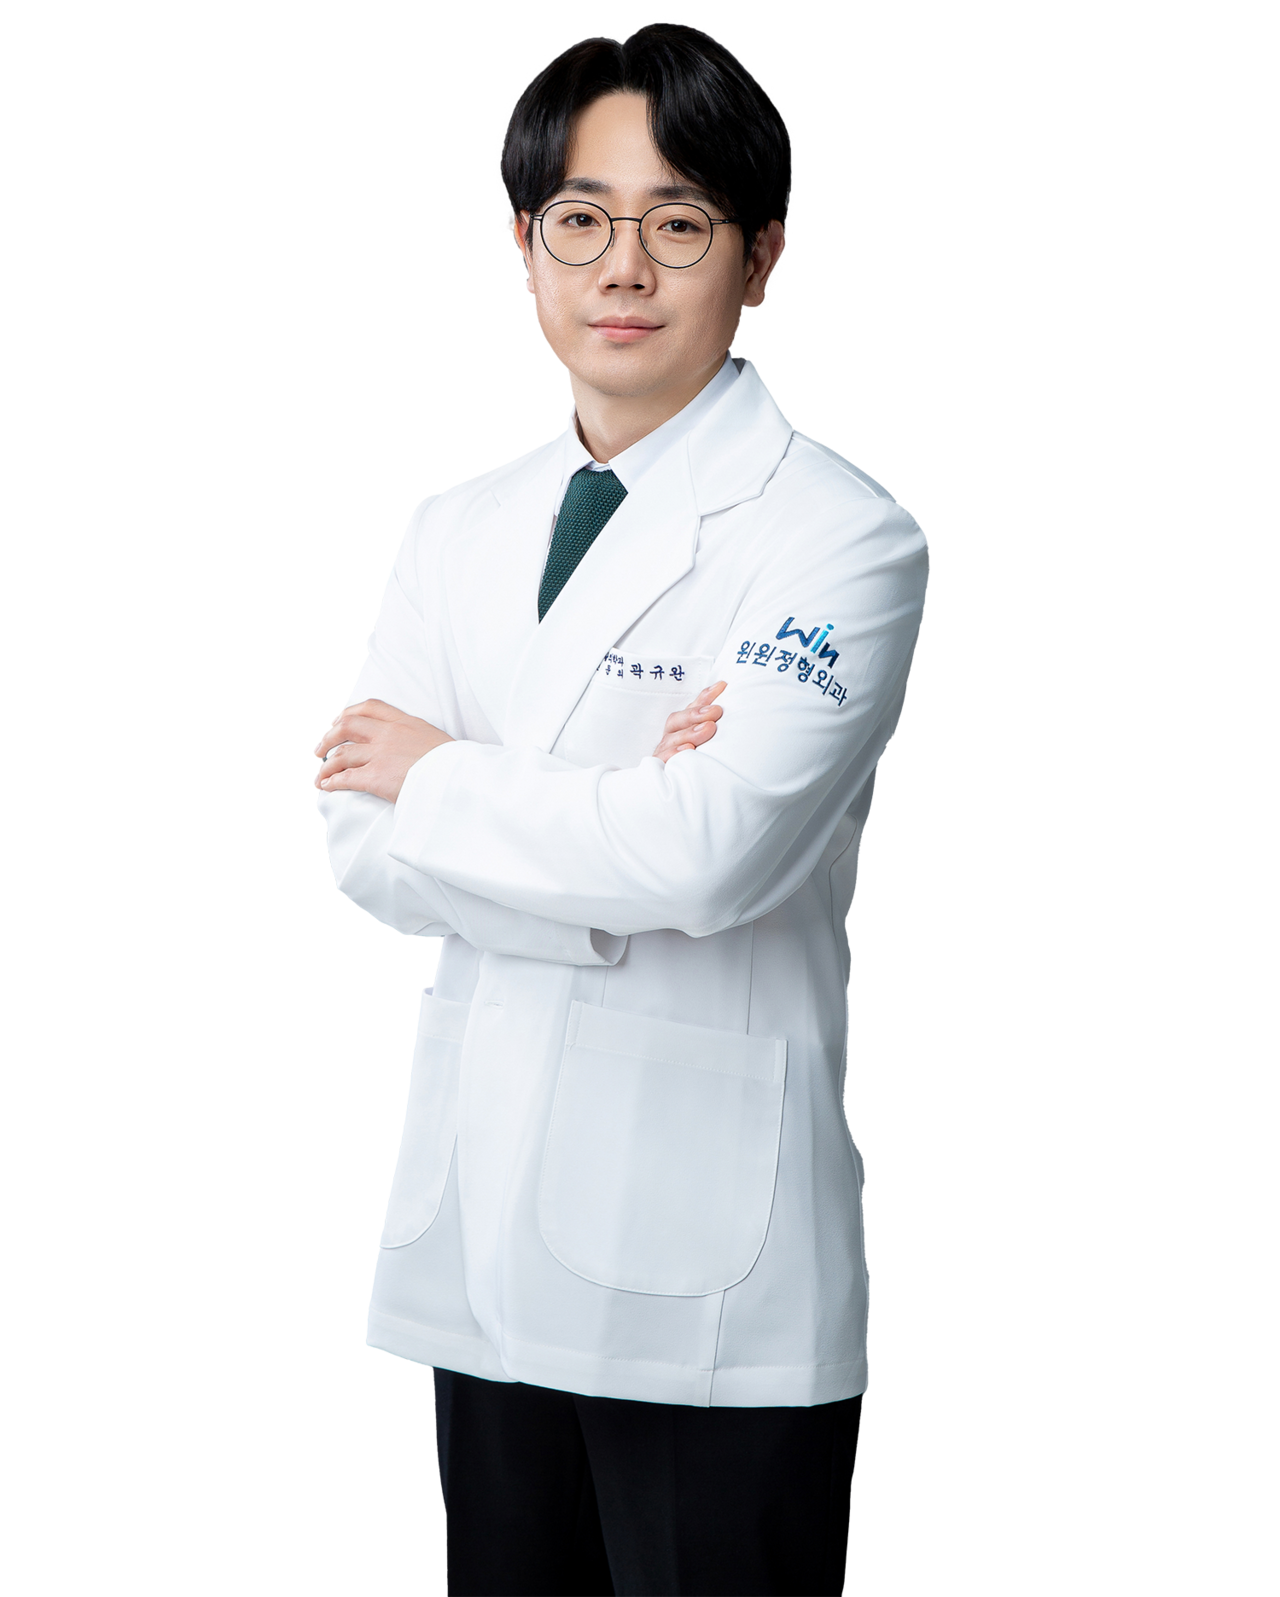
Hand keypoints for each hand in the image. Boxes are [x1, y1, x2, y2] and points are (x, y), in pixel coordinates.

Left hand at [312, 699, 453, 802]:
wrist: (460, 778)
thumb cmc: (455, 765)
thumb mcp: (436, 740)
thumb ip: (418, 739)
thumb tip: (412, 749)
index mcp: (405, 722)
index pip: (370, 707)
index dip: (348, 713)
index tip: (337, 721)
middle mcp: (389, 734)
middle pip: (346, 726)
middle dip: (327, 738)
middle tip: (319, 750)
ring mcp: (381, 755)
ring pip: (341, 755)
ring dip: (325, 767)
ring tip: (319, 777)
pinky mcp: (377, 777)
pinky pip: (345, 778)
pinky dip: (332, 782)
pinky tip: (326, 787)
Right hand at [652, 681, 726, 762]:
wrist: (678, 791)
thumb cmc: (696, 761)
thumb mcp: (706, 740)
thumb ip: (712, 722)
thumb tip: (729, 695)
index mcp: (680, 727)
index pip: (691, 708)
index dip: (704, 697)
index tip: (721, 687)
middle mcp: (671, 737)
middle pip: (677, 720)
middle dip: (696, 714)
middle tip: (716, 711)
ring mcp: (664, 752)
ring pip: (672, 739)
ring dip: (690, 732)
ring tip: (708, 728)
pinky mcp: (660, 768)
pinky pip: (663, 759)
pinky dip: (674, 753)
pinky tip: (688, 749)